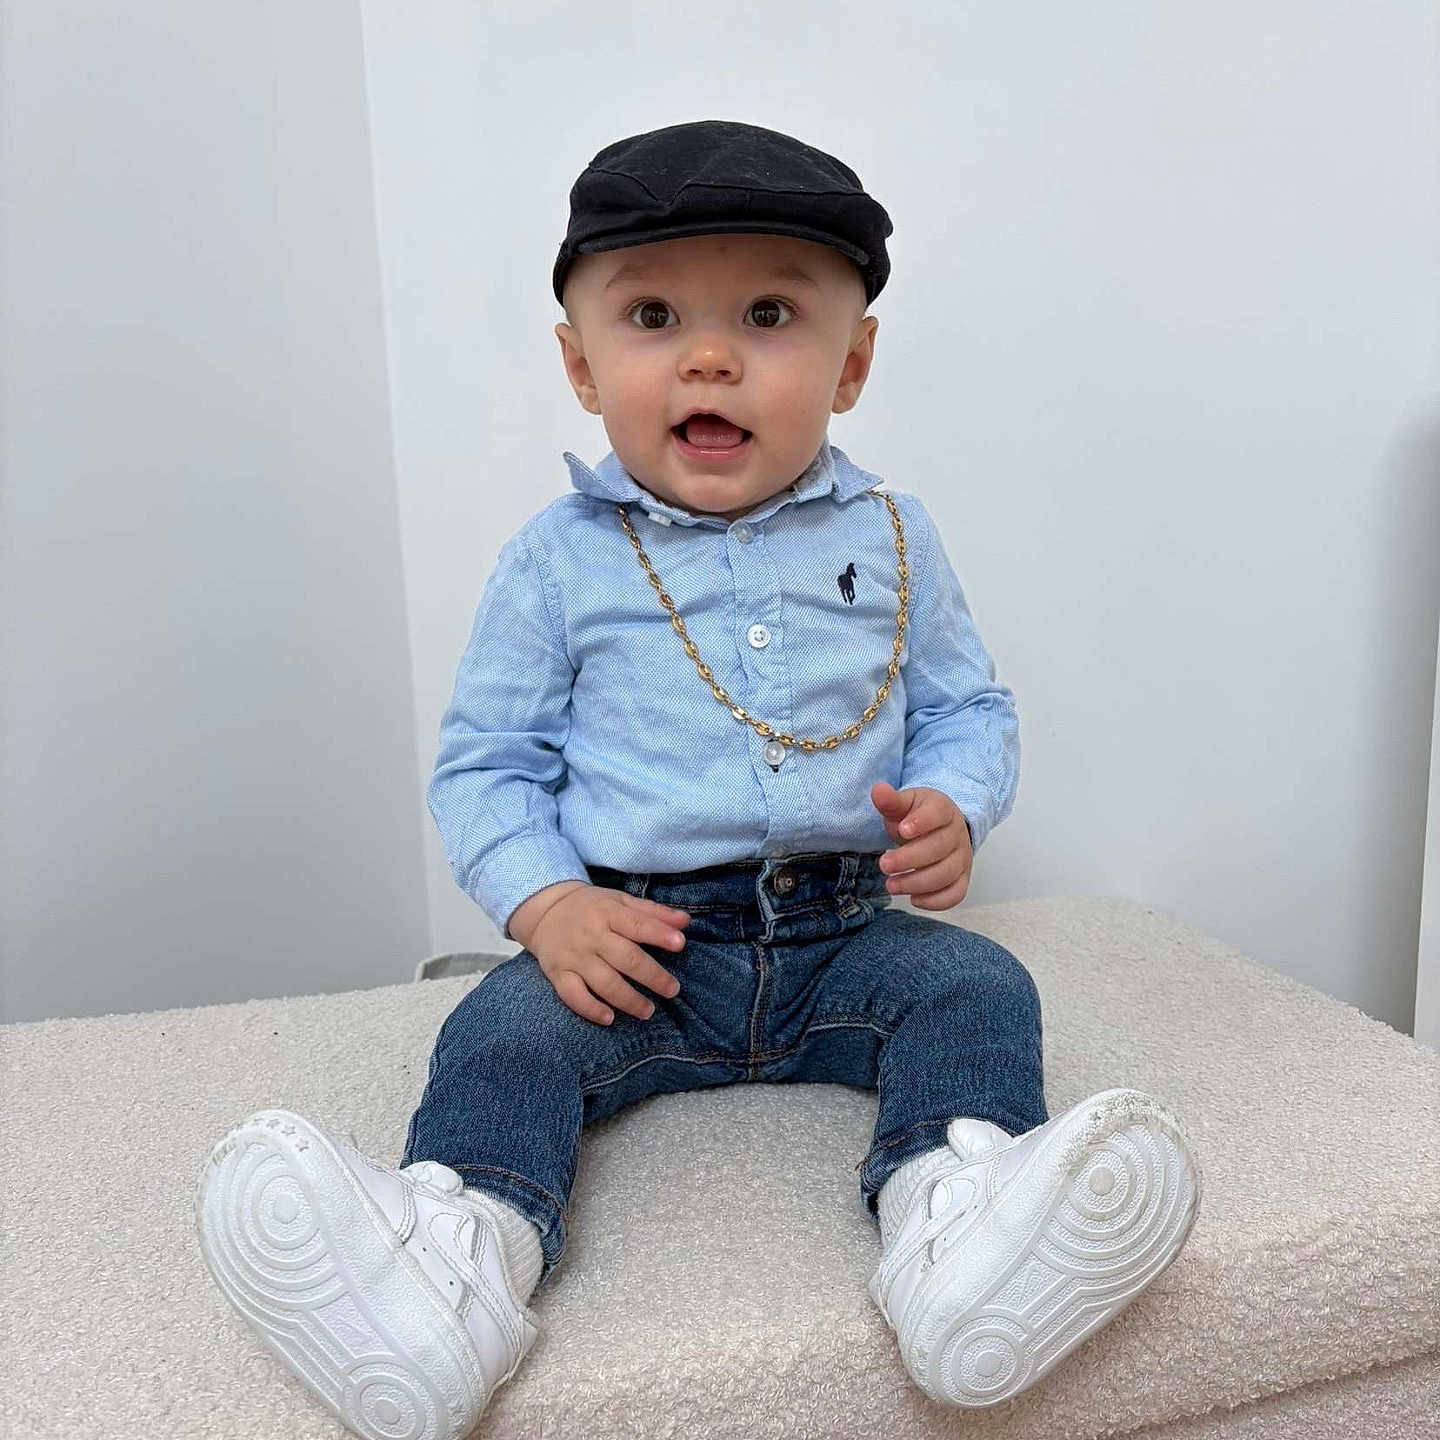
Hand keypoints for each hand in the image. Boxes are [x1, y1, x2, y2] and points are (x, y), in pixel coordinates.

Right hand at [527, 884, 688, 1026]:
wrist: (545, 911)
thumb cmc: (592, 907)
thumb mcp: (621, 901)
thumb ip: (653, 912)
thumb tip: (685, 921)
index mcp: (608, 913)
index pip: (637, 924)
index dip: (659, 934)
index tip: (680, 944)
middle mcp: (592, 935)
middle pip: (626, 958)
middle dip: (652, 976)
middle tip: (672, 990)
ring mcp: (574, 956)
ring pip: (604, 982)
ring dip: (628, 999)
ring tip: (648, 1011)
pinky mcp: (558, 974)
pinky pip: (572, 995)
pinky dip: (590, 1009)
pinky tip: (609, 1018)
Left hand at [870, 781, 972, 909]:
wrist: (938, 828)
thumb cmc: (916, 817)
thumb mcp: (904, 804)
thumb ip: (891, 800)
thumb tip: (878, 790)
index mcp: (943, 810)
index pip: (938, 814)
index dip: (921, 822)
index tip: (902, 830)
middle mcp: (957, 834)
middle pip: (939, 848)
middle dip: (909, 859)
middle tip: (884, 864)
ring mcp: (962, 857)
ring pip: (946, 874)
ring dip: (917, 883)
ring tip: (891, 885)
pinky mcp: (962, 878)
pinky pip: (956, 893)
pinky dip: (936, 901)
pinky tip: (913, 899)